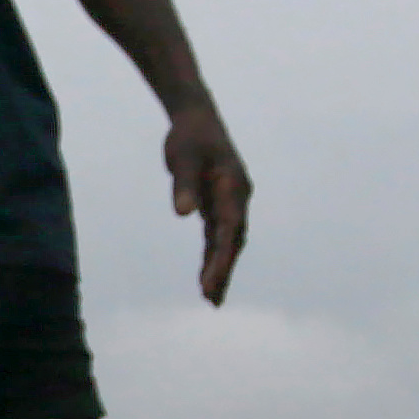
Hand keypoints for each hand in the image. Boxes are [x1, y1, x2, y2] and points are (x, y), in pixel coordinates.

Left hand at [166, 106, 250, 303]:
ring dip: (219, 268)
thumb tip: (183, 213)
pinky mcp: (217, 203)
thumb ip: (183, 185)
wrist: (196, 118)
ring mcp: (229, 202)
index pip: (229, 230)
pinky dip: (212, 255)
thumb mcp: (182, 158)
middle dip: (224, 271)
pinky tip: (206, 275)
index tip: (211, 281)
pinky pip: (216, 235)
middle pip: (233, 241)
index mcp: (233, 188)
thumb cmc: (189, 136)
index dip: (221, 258)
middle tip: (213, 300)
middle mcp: (236, 198)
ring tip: (211, 298)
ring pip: (226, 242)